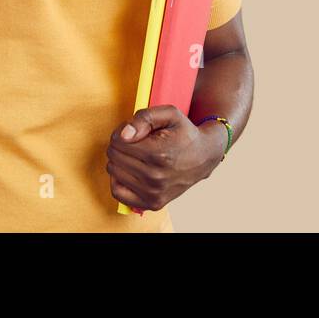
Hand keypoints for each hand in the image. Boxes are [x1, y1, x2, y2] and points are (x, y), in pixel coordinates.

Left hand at [105, 105, 223, 212]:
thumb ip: (145, 117)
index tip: (132, 131)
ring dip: (119, 161)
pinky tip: (129, 171)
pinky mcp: (153, 203)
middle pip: (114, 157)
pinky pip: (118, 193)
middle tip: (133, 141)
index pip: (118, 142)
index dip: (121, 132)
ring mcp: (154, 193)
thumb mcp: (170, 114)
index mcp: (158, 154)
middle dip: (119, 145)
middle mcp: (155, 177)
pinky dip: (118, 180)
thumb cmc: (184, 133)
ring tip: (134, 154)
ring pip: (114, 172)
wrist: (204, 156)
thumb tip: (124, 135)